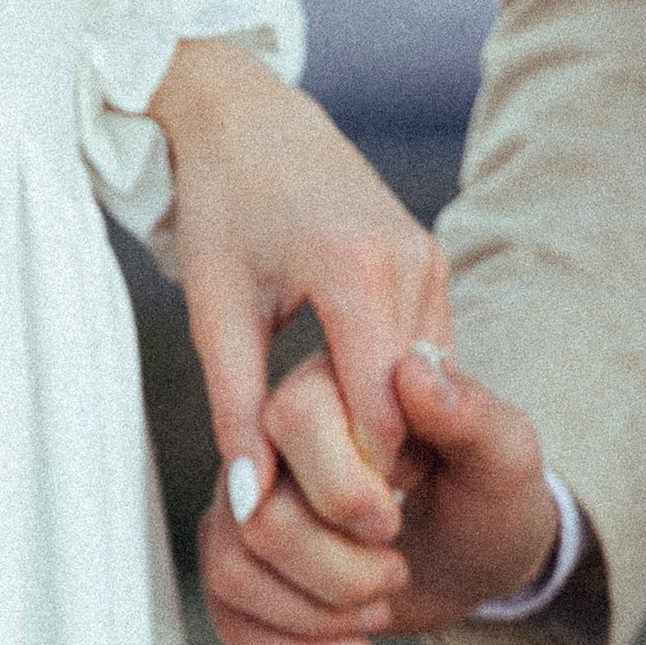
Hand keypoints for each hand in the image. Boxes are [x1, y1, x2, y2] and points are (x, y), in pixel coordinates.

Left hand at [153, 33, 449, 561]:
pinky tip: (349, 429)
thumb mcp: (214, 312)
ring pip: (427, 388)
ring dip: (387, 438)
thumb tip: (248, 508)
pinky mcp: (431, 263)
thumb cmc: (220, 207)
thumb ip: (235, 413)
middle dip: (373, 470)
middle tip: (329, 523)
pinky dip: (395, 402)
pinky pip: (426, 358)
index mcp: (355, 270)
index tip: (320, 528)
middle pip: (412, 408)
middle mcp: (411, 262)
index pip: (379, 415)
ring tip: (334, 478)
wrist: (247, 116)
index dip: (355, 483)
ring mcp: (430, 260)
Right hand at [201, 342, 560, 644]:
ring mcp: (247, 502)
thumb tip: (413, 373)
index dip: (345, 494)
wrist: (473, 557)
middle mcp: (274, 438)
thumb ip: (468, 413)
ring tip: (377, 609)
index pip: (295, 423)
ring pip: (235, 570)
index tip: (393, 522)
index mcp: (336, 388)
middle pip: (261, 517)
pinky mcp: (241, 559)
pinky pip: (228, 615)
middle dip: (339, 572)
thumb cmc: (489, 498)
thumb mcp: (505, 458)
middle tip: (394, 573)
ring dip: (317, 617)